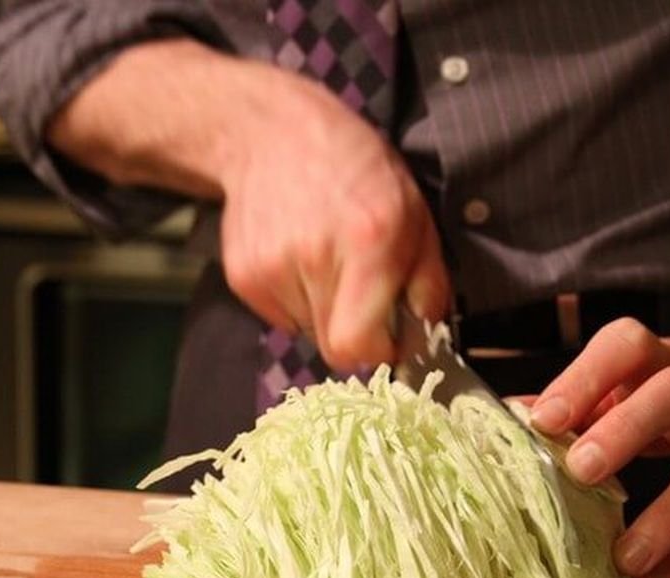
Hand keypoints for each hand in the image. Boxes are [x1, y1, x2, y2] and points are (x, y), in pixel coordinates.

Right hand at [218, 67, 448, 369]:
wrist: (271, 132)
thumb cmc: (357, 168)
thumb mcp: (415, 212)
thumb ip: (428, 281)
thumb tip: (423, 337)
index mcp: (367, 243)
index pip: (356, 346)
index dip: (376, 352)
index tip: (387, 337)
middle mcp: (313, 258)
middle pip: (333, 346)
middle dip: (354, 330)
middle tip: (360, 293)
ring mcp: (269, 269)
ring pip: (307, 331)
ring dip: (324, 311)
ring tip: (326, 260)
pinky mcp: (241, 276)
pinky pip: (280, 316)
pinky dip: (296, 298)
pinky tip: (298, 255)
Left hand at [529, 317, 669, 577]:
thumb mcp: (641, 379)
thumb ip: (585, 399)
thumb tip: (511, 416)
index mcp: (667, 359)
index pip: (628, 347)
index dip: (584, 379)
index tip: (543, 420)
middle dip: (626, 429)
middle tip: (581, 470)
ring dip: (669, 513)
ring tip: (624, 558)